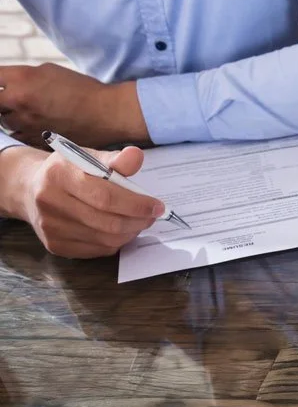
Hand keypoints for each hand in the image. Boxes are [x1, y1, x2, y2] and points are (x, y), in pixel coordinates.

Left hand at [0, 63, 147, 147]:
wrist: (107, 114)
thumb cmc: (82, 89)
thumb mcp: (48, 71)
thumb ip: (22, 76)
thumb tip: (8, 83)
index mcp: (21, 81)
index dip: (0, 81)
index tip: (4, 84)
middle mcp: (18, 103)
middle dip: (2, 100)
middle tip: (17, 98)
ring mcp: (25, 125)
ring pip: (4, 122)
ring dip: (11, 116)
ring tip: (30, 111)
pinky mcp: (35, 141)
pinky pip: (18, 135)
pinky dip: (23, 130)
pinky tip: (38, 124)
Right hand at [0, 145, 162, 257]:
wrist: (32, 188)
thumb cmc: (69, 171)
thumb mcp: (88, 157)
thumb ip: (115, 160)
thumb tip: (136, 156)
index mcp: (59, 175)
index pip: (105, 196)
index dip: (136, 204)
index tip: (157, 206)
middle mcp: (50, 202)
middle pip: (107, 222)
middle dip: (138, 221)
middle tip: (152, 216)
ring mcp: (50, 227)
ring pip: (105, 239)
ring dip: (130, 233)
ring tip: (140, 221)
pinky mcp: (55, 245)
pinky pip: (97, 250)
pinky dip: (116, 242)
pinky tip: (121, 230)